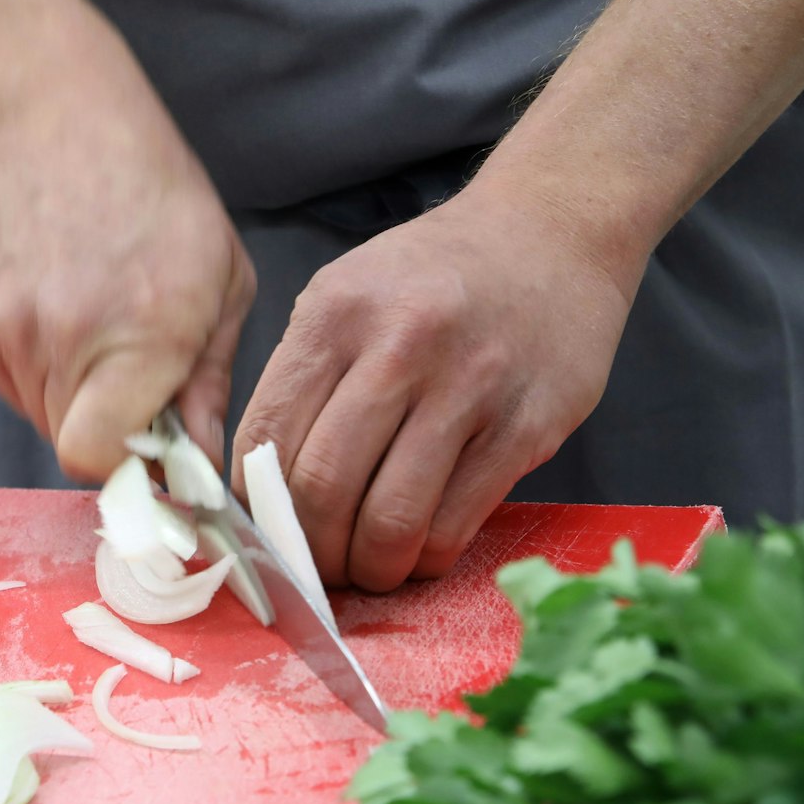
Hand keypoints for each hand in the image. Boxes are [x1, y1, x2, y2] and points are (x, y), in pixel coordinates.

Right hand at [0, 75, 254, 482]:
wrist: (44, 109)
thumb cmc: (148, 183)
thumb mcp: (220, 273)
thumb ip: (211, 377)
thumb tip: (203, 456)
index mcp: (142, 333)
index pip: (102, 461)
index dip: (129, 469)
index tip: (155, 447)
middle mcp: (63, 341)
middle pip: (76, 447)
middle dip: (112, 427)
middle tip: (137, 370)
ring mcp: (3, 334)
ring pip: (42, 416)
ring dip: (75, 393)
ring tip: (96, 318)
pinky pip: (10, 381)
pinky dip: (38, 364)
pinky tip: (59, 301)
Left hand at [232, 182, 641, 589]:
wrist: (550, 234)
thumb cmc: (434, 275)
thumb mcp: (346, 294)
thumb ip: (302, 378)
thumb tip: (258, 485)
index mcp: (335, 314)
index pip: (264, 437)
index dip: (253, 506)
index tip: (260, 535)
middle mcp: (399, 346)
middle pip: (321, 488)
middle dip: (309, 552)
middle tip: (314, 569)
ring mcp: (468, 388)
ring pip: (390, 520)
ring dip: (369, 569)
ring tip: (367, 570)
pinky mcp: (525, 428)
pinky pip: (455, 523)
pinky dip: (426, 558)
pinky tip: (419, 551)